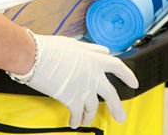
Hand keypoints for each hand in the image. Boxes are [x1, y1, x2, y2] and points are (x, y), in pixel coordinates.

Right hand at [9, 32, 138, 127]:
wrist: (34, 55)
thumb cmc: (49, 47)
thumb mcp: (74, 44)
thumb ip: (90, 49)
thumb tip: (103, 50)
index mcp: (94, 59)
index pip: (117, 66)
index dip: (127, 75)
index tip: (134, 82)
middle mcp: (92, 74)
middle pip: (111, 94)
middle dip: (117, 107)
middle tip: (121, 117)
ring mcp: (83, 88)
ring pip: (93, 107)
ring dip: (90, 116)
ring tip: (88, 121)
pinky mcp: (71, 99)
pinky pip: (77, 114)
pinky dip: (76, 120)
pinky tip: (74, 123)